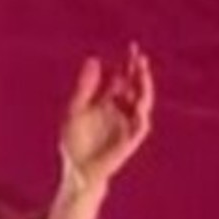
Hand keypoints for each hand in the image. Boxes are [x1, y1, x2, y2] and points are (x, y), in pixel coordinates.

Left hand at [60, 43, 153, 188]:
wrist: (77, 170)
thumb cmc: (74, 142)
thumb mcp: (75, 110)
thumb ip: (84, 88)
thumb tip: (93, 59)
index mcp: (108, 100)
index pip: (123, 76)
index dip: (129, 62)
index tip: (133, 47)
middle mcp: (121, 110)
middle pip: (136, 86)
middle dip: (139, 72)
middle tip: (140, 57)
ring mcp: (127, 125)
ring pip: (143, 103)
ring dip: (145, 89)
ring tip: (142, 75)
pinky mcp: (130, 141)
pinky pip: (140, 126)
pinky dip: (140, 115)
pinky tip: (138, 103)